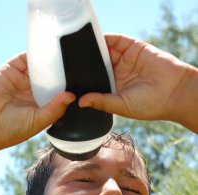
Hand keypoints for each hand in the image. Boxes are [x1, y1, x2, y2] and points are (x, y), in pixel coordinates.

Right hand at [0, 52, 74, 150]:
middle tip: (82, 64)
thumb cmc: (11, 129)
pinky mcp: (12, 69)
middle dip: (64, 72)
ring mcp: (23, 80)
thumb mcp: (38, 121)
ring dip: (53, 60)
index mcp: (42, 105)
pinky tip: (49, 49)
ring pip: (42, 66)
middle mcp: (34, 91)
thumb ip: (55, 109)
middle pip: (53, 77)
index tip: (86, 82)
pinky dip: (37, 52)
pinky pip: (27, 57)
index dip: (70, 87)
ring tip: (69, 53)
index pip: (60, 92)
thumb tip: (72, 96)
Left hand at [79, 34, 197, 131]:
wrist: (174, 92)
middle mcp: (118, 74)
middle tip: (69, 63)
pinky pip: (116, 40)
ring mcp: (126, 60)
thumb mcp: (121, 105)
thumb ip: (101, 101)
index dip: (84, 80)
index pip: (94, 81)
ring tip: (76, 49)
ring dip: (92, 50)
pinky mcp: (133, 48)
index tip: (69, 80)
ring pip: (104, 51)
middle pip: (97, 65)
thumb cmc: (149, 105)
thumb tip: (81, 102)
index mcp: (114, 89)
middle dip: (85, 63)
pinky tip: (93, 39)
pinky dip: (105, 38)